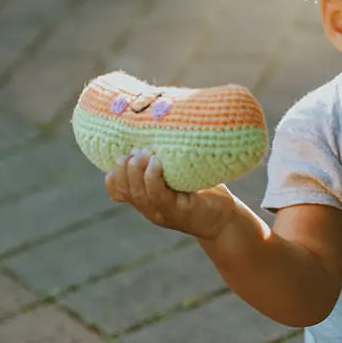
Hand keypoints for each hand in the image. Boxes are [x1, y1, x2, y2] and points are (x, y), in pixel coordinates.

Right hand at [105, 148, 237, 241]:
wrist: (228, 220)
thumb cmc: (207, 192)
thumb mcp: (182, 174)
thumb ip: (169, 159)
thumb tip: (164, 122)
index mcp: (146, 198)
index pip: (115, 189)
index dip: (113, 172)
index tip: (125, 153)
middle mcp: (149, 208)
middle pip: (122, 188)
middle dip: (124, 166)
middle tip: (138, 150)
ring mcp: (161, 213)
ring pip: (137, 192)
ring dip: (137, 169)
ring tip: (146, 153)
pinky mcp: (176, 213)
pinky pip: (156, 195)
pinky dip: (152, 177)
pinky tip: (157, 163)